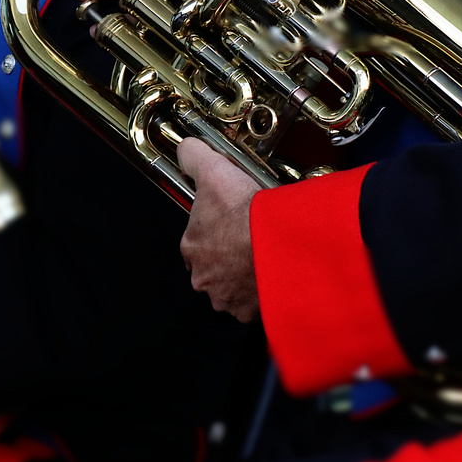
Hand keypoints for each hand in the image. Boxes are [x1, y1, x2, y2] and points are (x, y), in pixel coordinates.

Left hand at [176, 138, 261, 321]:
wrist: (276, 243)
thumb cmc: (244, 212)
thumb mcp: (213, 170)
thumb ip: (193, 156)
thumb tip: (185, 149)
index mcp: (192, 248)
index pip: (196, 240)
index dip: (215, 229)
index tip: (231, 222)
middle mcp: (203, 277)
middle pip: (213, 267)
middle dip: (229, 257)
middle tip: (249, 241)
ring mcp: (226, 298)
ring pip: (232, 287)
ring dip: (244, 276)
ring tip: (262, 258)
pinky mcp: (249, 312)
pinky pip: (253, 304)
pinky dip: (261, 293)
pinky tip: (271, 276)